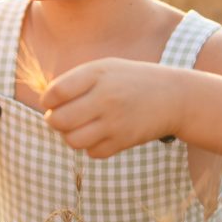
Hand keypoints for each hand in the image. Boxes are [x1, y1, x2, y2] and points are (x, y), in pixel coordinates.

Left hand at [40, 58, 182, 157]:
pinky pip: (92, 152)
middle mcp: (105, 98)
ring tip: (79, 127)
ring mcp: (115, 122)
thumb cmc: (132, 80)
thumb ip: (76, 80)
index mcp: (97, 74)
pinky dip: (91, 147)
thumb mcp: (106, 68)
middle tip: (62, 117)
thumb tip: (47, 101)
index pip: (55, 93)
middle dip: (54, 121)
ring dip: (70, 136)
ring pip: (73, 141)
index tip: (52, 102)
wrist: (174, 97)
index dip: (47, 100)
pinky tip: (100, 134)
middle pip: (59, 121)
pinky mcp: (124, 141)